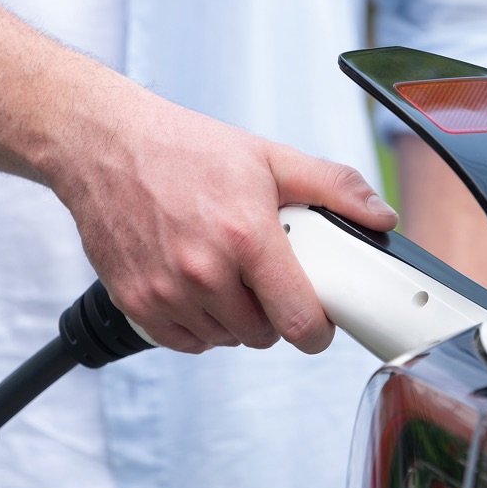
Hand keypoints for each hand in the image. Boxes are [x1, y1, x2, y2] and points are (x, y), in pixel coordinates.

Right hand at [51, 89, 398, 354]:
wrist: (104, 145)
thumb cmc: (185, 150)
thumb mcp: (270, 157)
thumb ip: (334, 188)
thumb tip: (383, 216)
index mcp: (247, 238)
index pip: (299, 322)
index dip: (318, 329)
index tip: (318, 320)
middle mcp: (204, 271)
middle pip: (263, 335)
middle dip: (274, 314)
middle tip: (266, 277)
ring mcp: (165, 291)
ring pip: (225, 340)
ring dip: (235, 320)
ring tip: (228, 274)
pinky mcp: (135, 302)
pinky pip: (185, 342)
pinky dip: (198, 326)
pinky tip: (198, 288)